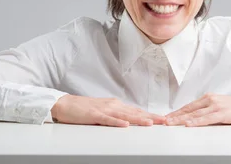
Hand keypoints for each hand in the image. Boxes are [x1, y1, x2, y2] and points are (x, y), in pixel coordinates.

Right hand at [51, 95, 165, 126]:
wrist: (65, 104)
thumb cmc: (83, 109)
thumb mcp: (103, 112)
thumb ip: (116, 116)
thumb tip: (129, 122)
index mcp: (116, 105)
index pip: (137, 111)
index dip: (151, 115)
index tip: (163, 119)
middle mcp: (113, 105)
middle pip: (135, 112)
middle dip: (151, 117)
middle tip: (165, 121)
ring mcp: (104, 110)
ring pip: (124, 116)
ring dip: (138, 119)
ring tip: (151, 123)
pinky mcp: (94, 115)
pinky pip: (107, 120)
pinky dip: (117, 122)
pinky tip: (125, 125)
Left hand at [165, 93, 230, 126]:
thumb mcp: (222, 108)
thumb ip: (209, 112)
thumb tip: (197, 119)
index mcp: (209, 98)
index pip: (189, 106)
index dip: (176, 112)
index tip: (166, 118)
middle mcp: (211, 100)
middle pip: (189, 109)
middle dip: (174, 116)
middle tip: (162, 122)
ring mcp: (217, 105)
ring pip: (195, 114)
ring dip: (181, 119)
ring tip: (170, 123)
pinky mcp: (224, 113)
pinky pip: (207, 118)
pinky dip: (196, 122)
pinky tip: (189, 124)